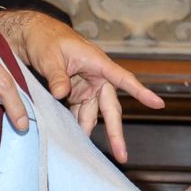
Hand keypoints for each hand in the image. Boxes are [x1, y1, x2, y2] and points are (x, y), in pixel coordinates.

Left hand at [0, 10, 164, 161]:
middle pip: (110, 107)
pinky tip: (75, 141)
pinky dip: (78, 124)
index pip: (122, 79)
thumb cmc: (46, 39)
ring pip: (94, 114)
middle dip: (116, 132)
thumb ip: (57, 76)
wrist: (32, 35)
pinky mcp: (75, 93)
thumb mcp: (50, 57)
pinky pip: (80, 112)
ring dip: (92, 131)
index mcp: (97, 63)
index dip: (139, 92)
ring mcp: (86, 87)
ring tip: (89, 154)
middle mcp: (96, 77)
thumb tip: (61, 94)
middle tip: (121, 155)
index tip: (157, 104)